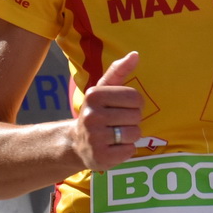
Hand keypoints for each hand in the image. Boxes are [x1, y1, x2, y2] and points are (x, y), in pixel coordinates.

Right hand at [70, 51, 143, 172]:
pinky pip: (129, 151)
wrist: (75, 143)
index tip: (122, 108)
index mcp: (94, 95)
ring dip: (130, 136)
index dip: (135, 105)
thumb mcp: (104, 89)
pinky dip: (125, 150)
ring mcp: (94, 138)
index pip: (135, 98)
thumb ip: (119, 70)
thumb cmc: (97, 112)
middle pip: (136, 117)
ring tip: (115, 135)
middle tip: (117, 123)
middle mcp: (91, 116)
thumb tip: (135, 54)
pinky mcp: (100, 157)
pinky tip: (112, 147)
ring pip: (134, 134)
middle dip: (132, 121)